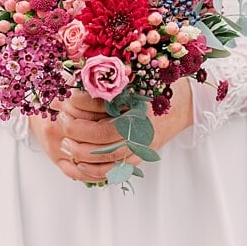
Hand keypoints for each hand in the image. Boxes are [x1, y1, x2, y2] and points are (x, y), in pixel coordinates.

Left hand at [32, 81, 195, 183]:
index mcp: (140, 100)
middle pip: (105, 135)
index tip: (63, 100)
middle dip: (77, 130)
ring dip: (82, 152)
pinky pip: (117, 170)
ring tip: (65, 144)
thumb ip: (106, 79)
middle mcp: (144, 125)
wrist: (185, 103)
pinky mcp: (142, 156)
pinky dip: (96, 170)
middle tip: (62, 122)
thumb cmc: (156, 83)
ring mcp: (144, 143)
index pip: (105, 106)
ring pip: (110, 155)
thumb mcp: (132, 75)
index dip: (79, 104)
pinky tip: (79, 165)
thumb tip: (70, 80)